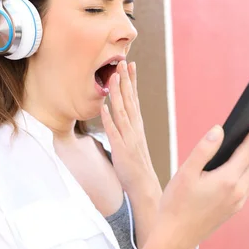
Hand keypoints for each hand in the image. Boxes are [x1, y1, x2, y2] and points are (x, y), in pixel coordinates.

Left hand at [100, 61, 159, 195]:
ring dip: (118, 94)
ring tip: (113, 77)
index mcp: (137, 125)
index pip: (134, 98)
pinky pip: (114, 132)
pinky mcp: (121, 149)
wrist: (144, 186)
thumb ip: (126, 126)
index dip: (132, 81)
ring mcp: (129, 138)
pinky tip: (103, 107)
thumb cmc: (136, 164)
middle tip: (123, 62)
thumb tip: (118, 112)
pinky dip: (109, 119)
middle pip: (130, 100)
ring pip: (122, 112)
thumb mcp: (132, 141)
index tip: (130, 64)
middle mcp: (135, 128)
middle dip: (126, 81)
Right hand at [155, 116, 248, 248]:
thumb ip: (204, 149)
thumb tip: (219, 130)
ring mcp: (238, 202)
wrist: (175, 237)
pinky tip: (238, 167)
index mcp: (228, 180)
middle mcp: (238, 192)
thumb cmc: (176, 204)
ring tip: (247, 144)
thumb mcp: (186, 172)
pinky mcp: (233, 209)